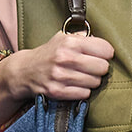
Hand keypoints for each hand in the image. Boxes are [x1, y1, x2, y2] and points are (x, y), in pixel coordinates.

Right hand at [0, 31, 114, 115]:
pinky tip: (76, 85)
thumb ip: (83, 38)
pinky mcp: (58, 91)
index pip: (105, 49)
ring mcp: (61, 76)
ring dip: (92, 81)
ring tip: (83, 76)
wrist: (25, 70)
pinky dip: (83, 91)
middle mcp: (65, 58)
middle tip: (93, 68)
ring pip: (95, 82)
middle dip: (100, 68)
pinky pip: (84, 94)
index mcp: (70, 42)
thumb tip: (103, 44)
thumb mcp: (63, 38)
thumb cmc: (49, 53)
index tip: (102, 55)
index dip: (106, 53)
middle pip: (103, 67)